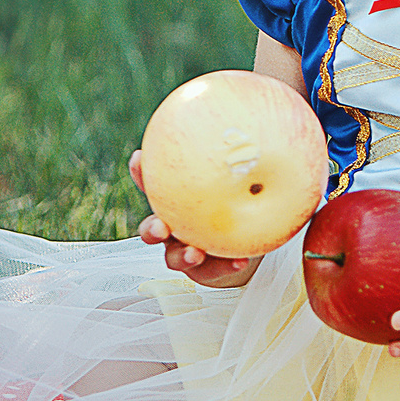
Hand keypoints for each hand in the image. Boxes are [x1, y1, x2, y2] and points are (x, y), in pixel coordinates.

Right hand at [129, 149, 259, 288]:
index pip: (154, 185)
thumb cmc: (238, 202)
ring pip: (173, 257)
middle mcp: (174, 228)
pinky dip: (224, 267)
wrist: (246, 240)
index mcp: (175, 203)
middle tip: (160, 226)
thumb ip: (240, 163)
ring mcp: (185, 251)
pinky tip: (239, 261)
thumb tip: (259, 128)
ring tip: (196, 253)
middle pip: (152, 230)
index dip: (142, 173)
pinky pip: (210, 272)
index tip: (140, 158)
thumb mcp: (239, 180)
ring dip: (183, 256)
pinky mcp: (203, 271)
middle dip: (152, 228)